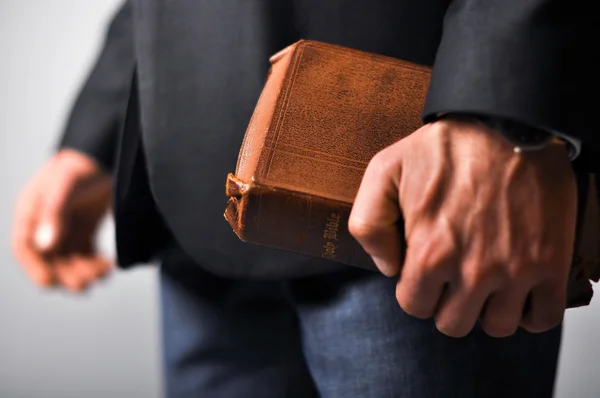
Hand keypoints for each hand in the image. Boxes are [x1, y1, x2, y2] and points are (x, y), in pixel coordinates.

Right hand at [12, 149, 112, 291]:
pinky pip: (85, 253)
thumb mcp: (64, 186)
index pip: (25, 247)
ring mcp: (65, 227)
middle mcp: (45, 223)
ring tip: (104, 272)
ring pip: (70, 260)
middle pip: (51, 259)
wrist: (103, 154)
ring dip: (84, 271)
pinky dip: (95, 263)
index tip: (50, 283)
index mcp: (32, 212)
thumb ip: (54, 213)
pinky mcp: (84, 228)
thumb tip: (45, 245)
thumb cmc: (79, 167)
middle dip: (67, 274)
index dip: (34, 268)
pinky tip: (109, 265)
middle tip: (88, 283)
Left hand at [349, 118, 576, 337]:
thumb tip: (387, 267)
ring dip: (488, 310)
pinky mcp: (549, 263)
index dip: (417, 290)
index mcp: (430, 252)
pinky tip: (519, 293)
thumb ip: (369, 224)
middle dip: (449, 304)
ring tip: (486, 284)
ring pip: (497, 326)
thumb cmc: (448, 145)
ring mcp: (513, 270)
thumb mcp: (385, 171)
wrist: (506, 122)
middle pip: (453, 323)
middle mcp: (471, 270)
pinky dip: (530, 314)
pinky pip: (543, 318)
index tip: (426, 272)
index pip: (414, 305)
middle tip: (454, 279)